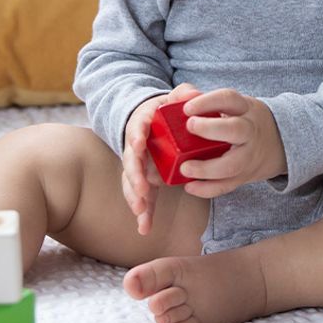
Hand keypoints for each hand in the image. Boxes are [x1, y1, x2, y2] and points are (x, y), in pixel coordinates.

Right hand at [122, 82, 202, 235]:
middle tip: (143, 189)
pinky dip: (143, 212)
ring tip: (141, 212)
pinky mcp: (143, 180)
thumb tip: (192, 95)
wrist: (151, 120)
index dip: (136, 137)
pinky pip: (142, 197)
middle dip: (135, 176)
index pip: (137, 130)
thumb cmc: (165, 111)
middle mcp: (135, 147)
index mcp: (143, 125)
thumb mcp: (173, 99)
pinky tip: (145, 227)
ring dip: (135, 197)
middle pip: (131, 162)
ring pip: (132, 182)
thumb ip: (183, 94)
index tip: (139, 144)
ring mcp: (138, 165)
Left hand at [174, 88, 287, 198]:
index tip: (187, 108)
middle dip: (211, 129)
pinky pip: (228, 186)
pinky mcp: (244, 176)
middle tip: (190, 127)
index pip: (228, 99)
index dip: (208, 102)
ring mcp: (249, 156)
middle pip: (237, 130)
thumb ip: (198, 96)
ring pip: (233, 164)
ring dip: (207, 168)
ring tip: (185, 167)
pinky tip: (190, 186)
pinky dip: (208, 189)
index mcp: (244, 108)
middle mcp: (250, 131)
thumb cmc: (240, 118)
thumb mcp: (228, 103)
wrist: (278, 142)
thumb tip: (181, 98)